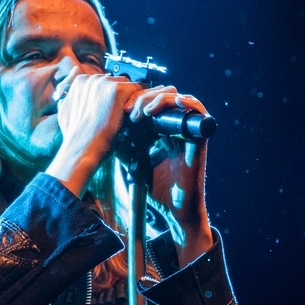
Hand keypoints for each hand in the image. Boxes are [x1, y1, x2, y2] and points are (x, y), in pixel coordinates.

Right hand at [47, 67, 140, 195]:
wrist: (82, 147)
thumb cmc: (74, 134)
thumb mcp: (65, 109)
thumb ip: (70, 90)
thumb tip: (74, 71)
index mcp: (81, 81)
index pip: (105, 82)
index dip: (110, 97)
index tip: (110, 111)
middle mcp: (93, 78)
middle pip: (117, 81)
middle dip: (121, 96)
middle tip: (120, 115)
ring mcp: (105, 83)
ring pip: (128, 85)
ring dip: (130, 99)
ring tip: (126, 116)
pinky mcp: (118, 90)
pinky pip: (137, 89)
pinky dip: (138, 102)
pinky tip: (133, 115)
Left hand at [128, 87, 213, 265]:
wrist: (175, 210)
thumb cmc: (157, 189)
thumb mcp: (134, 160)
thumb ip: (125, 143)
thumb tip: (105, 128)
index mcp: (163, 130)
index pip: (151, 102)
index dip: (137, 100)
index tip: (121, 109)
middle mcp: (177, 127)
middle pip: (163, 95)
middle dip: (144, 97)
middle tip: (129, 110)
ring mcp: (189, 130)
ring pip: (177, 97)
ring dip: (158, 99)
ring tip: (143, 111)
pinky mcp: (199, 136)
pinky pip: (197, 110)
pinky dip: (181, 103)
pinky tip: (159, 111)